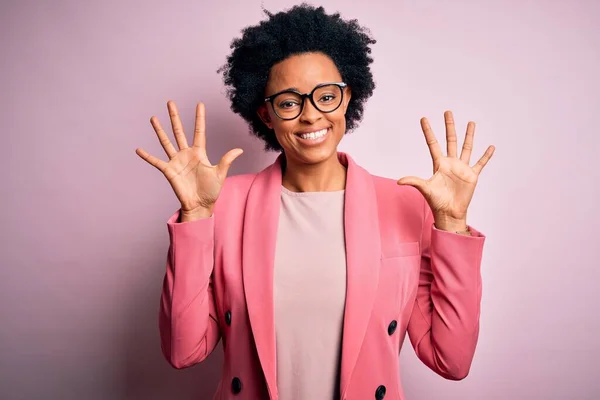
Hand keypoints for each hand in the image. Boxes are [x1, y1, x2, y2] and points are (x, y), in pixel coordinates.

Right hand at [136, 101, 242, 215]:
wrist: (200, 205)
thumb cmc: (211, 191)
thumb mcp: (220, 174)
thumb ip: (227, 160)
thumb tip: (240, 150)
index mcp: (199, 153)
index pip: (199, 131)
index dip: (199, 118)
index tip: (199, 104)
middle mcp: (186, 154)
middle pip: (179, 131)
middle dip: (175, 117)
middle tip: (170, 102)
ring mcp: (176, 161)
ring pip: (166, 142)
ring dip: (159, 130)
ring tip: (153, 118)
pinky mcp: (169, 171)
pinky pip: (156, 162)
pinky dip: (147, 156)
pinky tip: (138, 149)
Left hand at [397, 111, 494, 229]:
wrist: (450, 213)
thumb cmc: (436, 202)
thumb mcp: (425, 189)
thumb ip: (414, 182)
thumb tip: (399, 181)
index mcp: (439, 164)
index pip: (433, 143)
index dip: (428, 131)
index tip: (423, 118)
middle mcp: (451, 163)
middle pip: (450, 140)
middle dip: (449, 126)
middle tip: (447, 112)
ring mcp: (462, 168)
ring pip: (466, 147)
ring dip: (469, 135)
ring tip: (471, 122)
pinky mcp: (472, 175)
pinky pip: (481, 163)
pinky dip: (486, 155)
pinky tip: (491, 147)